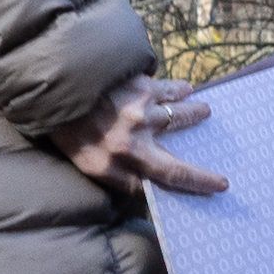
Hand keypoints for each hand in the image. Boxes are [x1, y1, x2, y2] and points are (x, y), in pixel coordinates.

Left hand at [54, 75, 225, 201]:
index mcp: (117, 163)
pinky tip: (186, 89)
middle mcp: (133, 142)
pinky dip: (180, 90)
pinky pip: (169, 90)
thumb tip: (143, 188)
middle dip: (201, 177)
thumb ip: (115, 176)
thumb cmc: (66, 127)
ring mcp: (141, 113)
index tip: (214, 189)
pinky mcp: (141, 87)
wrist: (53, 84)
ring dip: (195, 115)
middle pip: (177, 166)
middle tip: (221, 180)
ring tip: (205, 112)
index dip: (191, 188)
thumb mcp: (85, 161)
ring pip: (180, 116)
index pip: (161, 184)